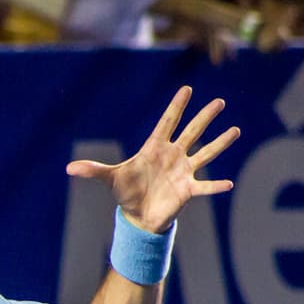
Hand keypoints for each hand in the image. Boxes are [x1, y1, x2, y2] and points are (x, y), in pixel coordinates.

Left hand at [65, 87, 239, 233]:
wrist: (138, 215)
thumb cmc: (126, 192)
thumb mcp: (109, 179)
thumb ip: (93, 170)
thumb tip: (68, 168)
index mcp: (154, 148)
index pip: (167, 123)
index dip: (175, 107)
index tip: (186, 89)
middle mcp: (172, 156)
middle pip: (191, 132)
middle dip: (204, 118)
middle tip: (219, 102)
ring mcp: (182, 172)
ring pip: (205, 154)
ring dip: (220, 143)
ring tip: (235, 130)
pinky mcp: (187, 190)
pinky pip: (205, 187)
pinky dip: (216, 186)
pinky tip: (229, 183)